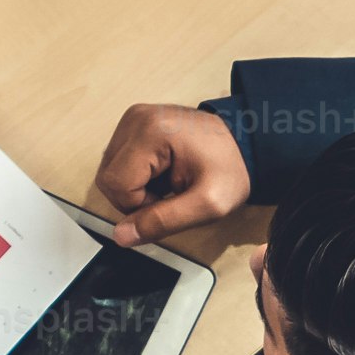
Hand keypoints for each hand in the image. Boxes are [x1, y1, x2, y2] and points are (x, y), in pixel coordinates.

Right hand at [94, 103, 250, 242]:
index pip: (115, 184)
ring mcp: (133, 119)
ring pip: (110, 171)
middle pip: (108, 178)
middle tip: (169, 195)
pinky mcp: (134, 123)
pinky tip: (162, 173)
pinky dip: (136, 176)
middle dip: (135, 198)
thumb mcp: (207, 205)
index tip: (170, 200)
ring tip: (168, 183)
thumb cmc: (231, 169)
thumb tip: (121, 235)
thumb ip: (163, 222)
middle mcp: (135, 119)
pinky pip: (118, 161)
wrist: (246, 142)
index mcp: (150, 132)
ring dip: (134, 188)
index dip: (138, 205)